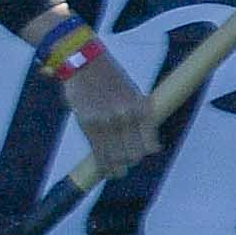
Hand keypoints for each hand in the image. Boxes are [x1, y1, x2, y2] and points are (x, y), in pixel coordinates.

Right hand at [57, 35, 155, 182]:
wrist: (85, 61)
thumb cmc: (110, 77)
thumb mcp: (133, 93)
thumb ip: (138, 115)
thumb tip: (144, 140)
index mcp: (142, 109)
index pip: (150, 145)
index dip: (144, 154)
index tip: (138, 156)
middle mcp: (127, 117)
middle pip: (133, 154)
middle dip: (129, 163)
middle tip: (124, 166)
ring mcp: (108, 122)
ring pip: (117, 157)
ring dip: (116, 169)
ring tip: (114, 173)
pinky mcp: (89, 124)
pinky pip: (99, 153)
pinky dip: (103, 165)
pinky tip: (104, 170)